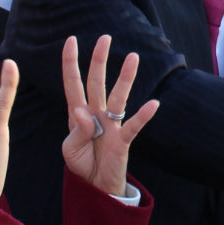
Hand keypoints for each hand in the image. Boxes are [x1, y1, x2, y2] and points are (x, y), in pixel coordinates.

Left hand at [61, 35, 158, 196]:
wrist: (96, 186)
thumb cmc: (82, 164)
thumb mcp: (70, 149)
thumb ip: (75, 130)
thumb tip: (80, 112)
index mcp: (78, 114)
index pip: (73, 83)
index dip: (71, 63)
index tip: (71, 40)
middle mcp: (96, 113)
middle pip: (97, 82)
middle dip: (99, 59)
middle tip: (105, 38)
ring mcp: (111, 125)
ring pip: (118, 96)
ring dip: (125, 78)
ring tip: (133, 57)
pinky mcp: (123, 140)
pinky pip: (134, 125)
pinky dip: (143, 115)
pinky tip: (153, 103)